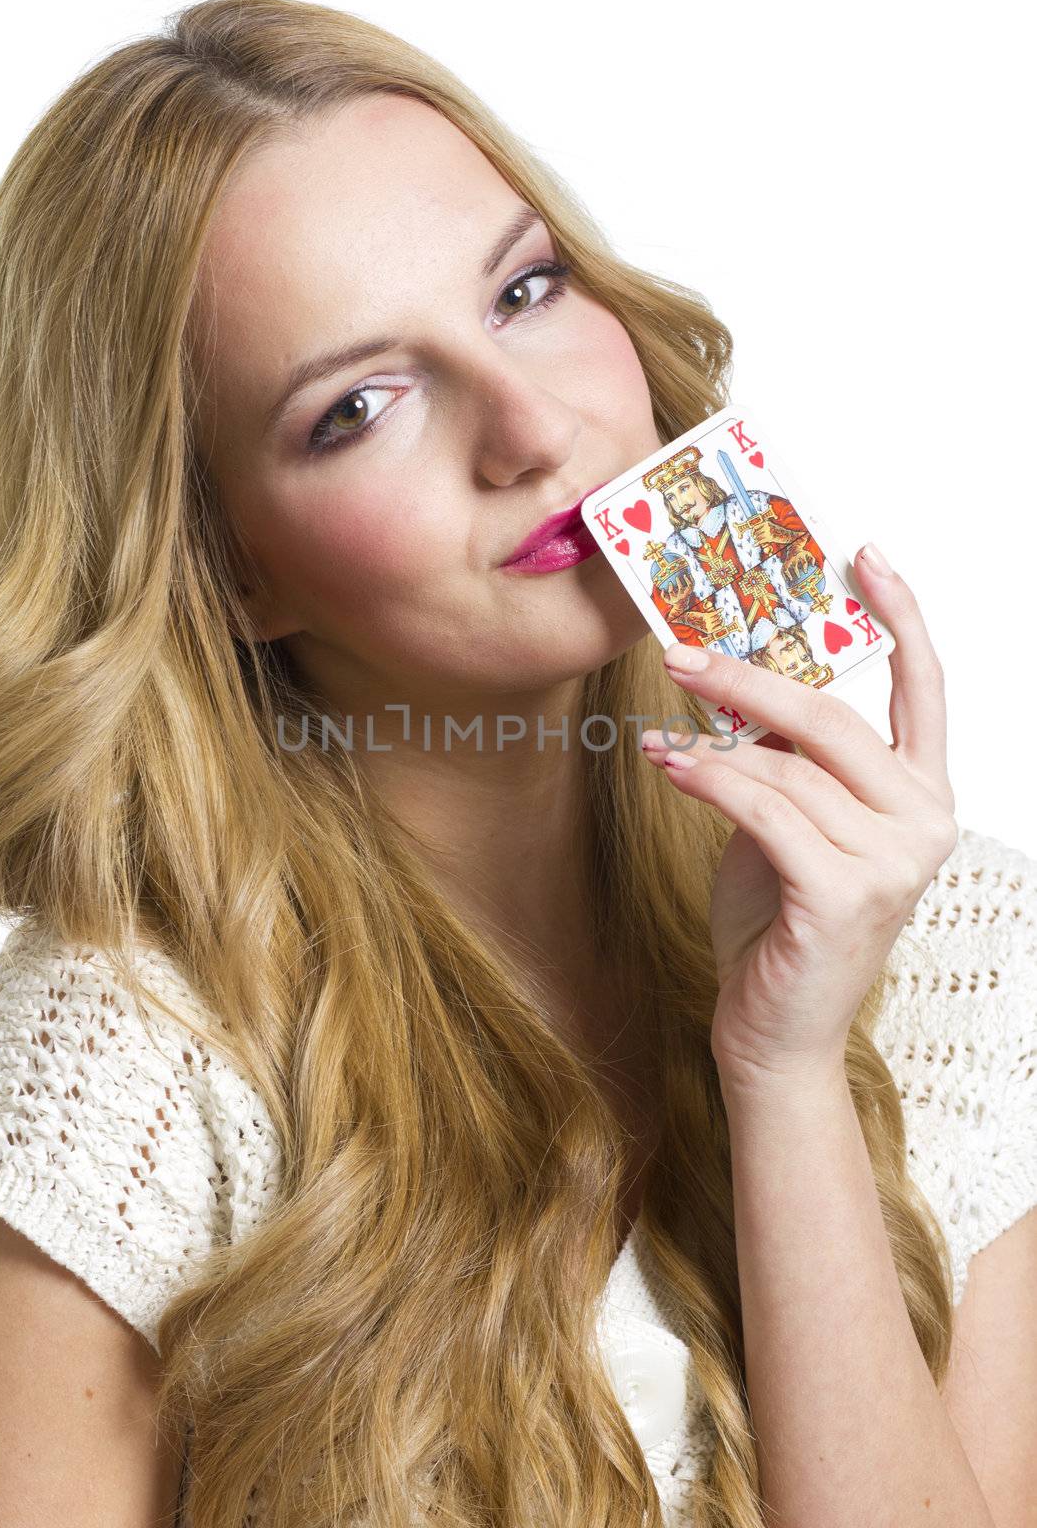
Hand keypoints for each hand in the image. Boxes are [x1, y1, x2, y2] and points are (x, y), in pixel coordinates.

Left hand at [640, 544, 957, 1086]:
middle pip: (833, 717)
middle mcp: (925, 822)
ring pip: (787, 765)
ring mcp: (893, 863)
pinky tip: (669, 767)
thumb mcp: (788, 821)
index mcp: (922, 795)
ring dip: (708, 741)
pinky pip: (763, 809)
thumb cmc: (779, 921)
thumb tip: (737, 687)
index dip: (900, 615)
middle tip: (680, 652)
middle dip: (746, 676)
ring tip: (656, 736)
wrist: (776, 1030)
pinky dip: (708, 781)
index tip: (863, 554)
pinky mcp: (842, 896)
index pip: (928, 688)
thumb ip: (785, 761)